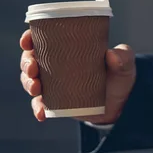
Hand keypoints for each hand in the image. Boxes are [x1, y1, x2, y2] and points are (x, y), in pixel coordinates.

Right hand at [19, 29, 135, 123]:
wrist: (120, 104)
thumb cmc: (119, 76)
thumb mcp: (125, 64)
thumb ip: (123, 56)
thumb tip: (112, 54)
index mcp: (66, 48)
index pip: (42, 39)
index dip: (29, 38)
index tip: (27, 41)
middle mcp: (55, 65)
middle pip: (31, 59)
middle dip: (26, 62)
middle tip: (33, 67)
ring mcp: (53, 84)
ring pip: (30, 81)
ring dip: (28, 83)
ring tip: (36, 88)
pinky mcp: (55, 102)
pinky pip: (40, 105)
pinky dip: (37, 108)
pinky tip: (41, 113)